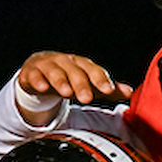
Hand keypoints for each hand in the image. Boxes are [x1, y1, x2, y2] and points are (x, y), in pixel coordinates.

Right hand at [16, 50, 132, 118]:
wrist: (39, 69)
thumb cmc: (68, 76)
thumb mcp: (88, 83)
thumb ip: (107, 88)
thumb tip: (130, 92)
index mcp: (82, 65)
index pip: (94, 70)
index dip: (101, 79)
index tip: (109, 90)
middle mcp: (66, 62)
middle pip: (75, 71)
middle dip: (81, 84)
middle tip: (87, 98)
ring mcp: (48, 66)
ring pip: (55, 71)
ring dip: (61, 81)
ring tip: (66, 92)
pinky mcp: (31, 72)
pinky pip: (34, 75)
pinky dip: (37, 80)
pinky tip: (42, 87)